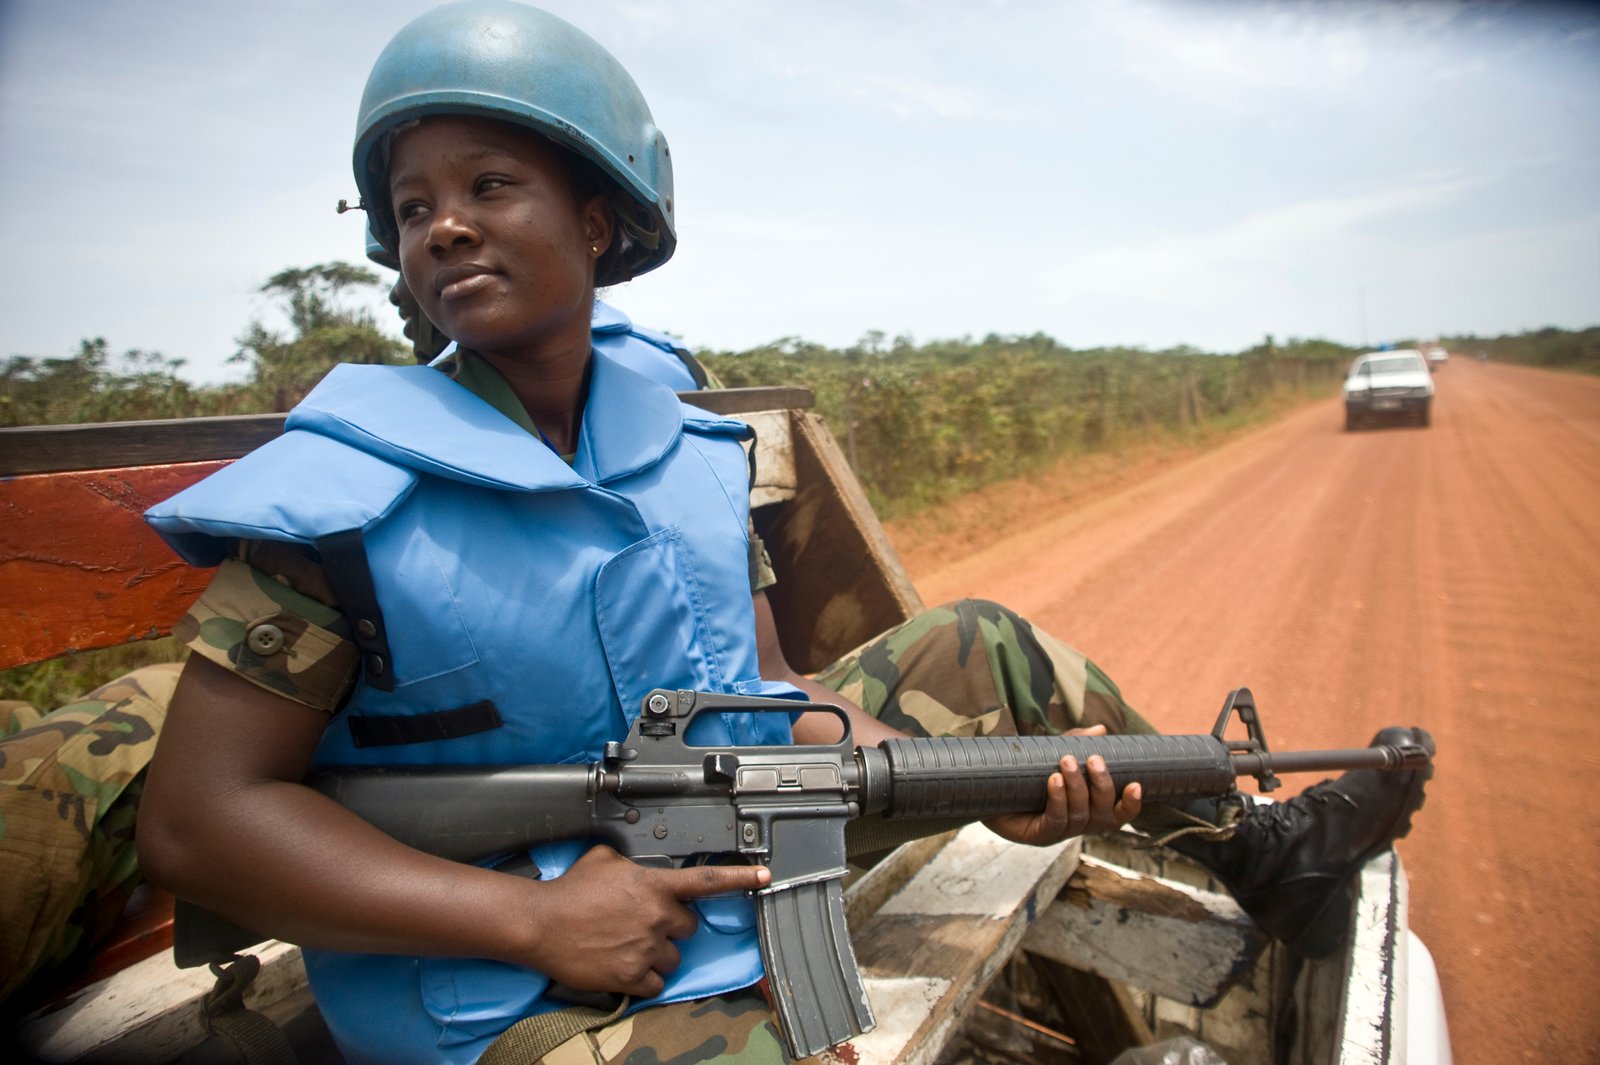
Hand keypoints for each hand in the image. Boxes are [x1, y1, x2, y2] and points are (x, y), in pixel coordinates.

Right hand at [518, 846, 769, 997]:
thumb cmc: (570, 890)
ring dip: (656, 953)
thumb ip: (634, 862)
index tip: (766, 876)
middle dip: (671, 926)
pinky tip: (622, 964)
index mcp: (654, 885)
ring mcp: (646, 948)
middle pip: (688, 927)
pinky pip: (655, 983)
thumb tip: (640, 863)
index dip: (741, 878)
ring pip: (673, 957)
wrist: (541, 924)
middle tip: (643, 923)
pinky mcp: (631, 976)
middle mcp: (656, 917)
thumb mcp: (605, 859)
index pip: (706, 881)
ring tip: (626, 944)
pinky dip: (642, 977)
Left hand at [984, 725, 1142, 845]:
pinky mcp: (1037, 835)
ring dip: (1077, 787)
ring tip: (1067, 761)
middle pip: (1102, 815)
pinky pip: (1055, 822)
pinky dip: (1058, 800)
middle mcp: (1078, 825)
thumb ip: (1077, 743)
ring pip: (1079, 816)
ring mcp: (1058, 833)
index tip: (1136, 784)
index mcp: (1088, 810)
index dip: (1131, 805)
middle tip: (1094, 759)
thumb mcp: (1054, 754)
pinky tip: (1053, 780)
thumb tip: (1101, 729)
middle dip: (1102, 786)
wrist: (989, 787)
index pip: (1118, 815)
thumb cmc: (1028, 772)